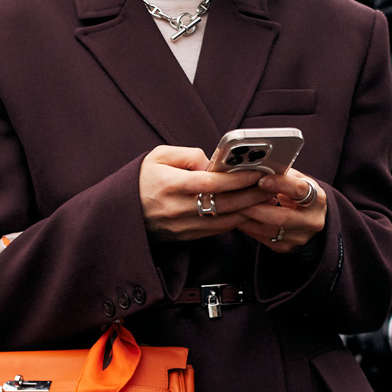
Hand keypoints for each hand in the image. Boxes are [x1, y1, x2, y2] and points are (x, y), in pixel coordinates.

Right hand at [139, 146, 265, 243]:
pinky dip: (235, 221)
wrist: (119, 212)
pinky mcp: (185, 237)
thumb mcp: (159, 156)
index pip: (212, 183)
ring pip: (224, 221)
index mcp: (171, 184)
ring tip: (265, 198)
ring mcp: (182, 226)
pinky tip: (247, 211)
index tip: (258, 172)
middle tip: (271, 185)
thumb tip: (213, 163)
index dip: (238, 178)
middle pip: (224, 204)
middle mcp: (178, 208)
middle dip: (252, 195)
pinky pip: (216, 231)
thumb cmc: (141, 179)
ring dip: (248, 210)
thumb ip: (188, 155)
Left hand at [236, 167, 327, 255]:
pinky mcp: (286, 247)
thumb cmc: (297, 193)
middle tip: (237, 198)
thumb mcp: (296, 179)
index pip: (299, 190)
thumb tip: (257, 166)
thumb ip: (280, 173)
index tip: (261, 179)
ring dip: (247, 219)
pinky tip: (237, 218)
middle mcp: (312, 221)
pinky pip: (263, 238)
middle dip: (256, 207)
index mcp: (317, 198)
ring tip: (232, 208)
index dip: (279, 184)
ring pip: (269, 230)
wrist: (309, 219)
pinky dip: (248, 227)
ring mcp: (300, 237)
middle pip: (282, 217)